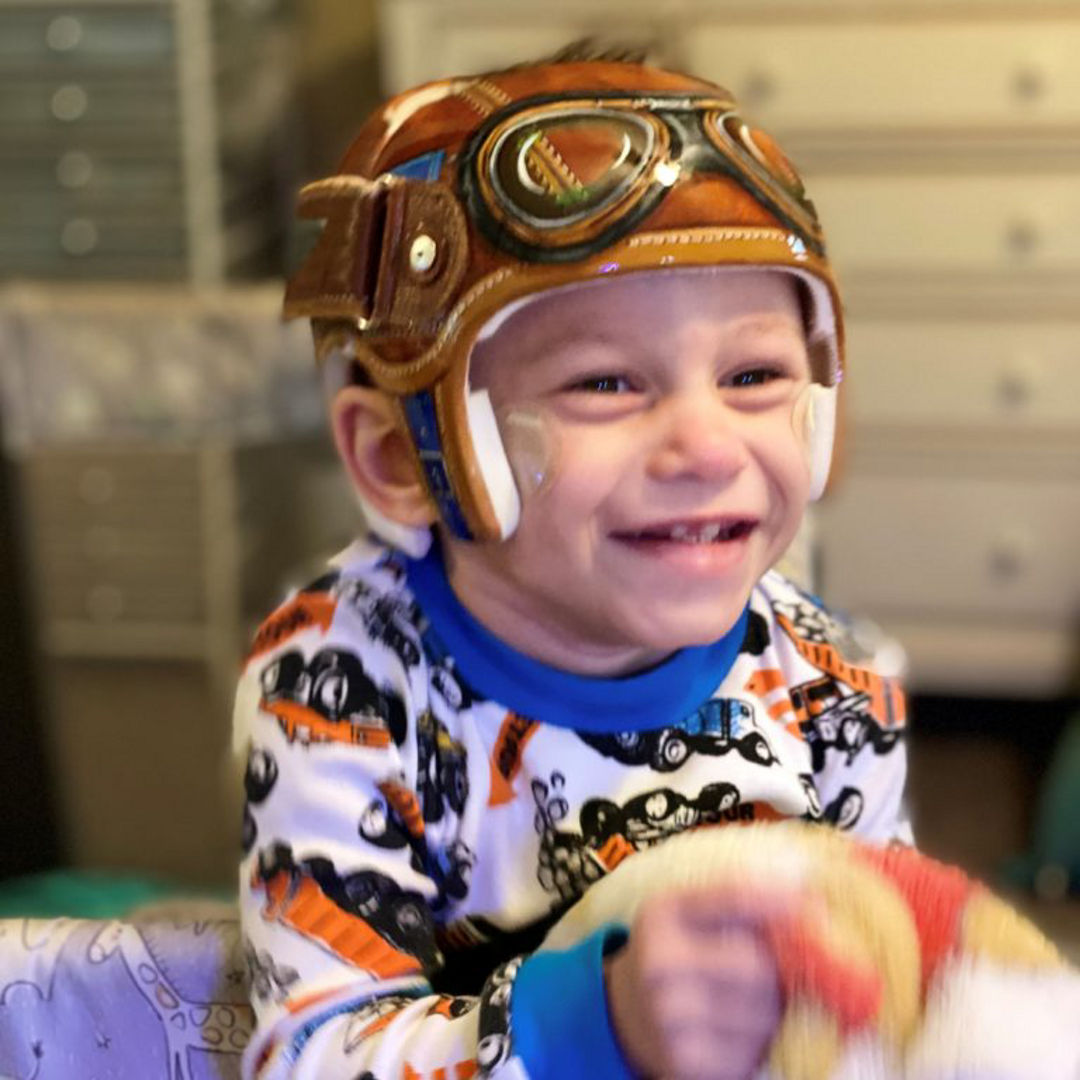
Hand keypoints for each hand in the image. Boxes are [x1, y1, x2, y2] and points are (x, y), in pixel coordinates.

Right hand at [604, 887, 785, 1079]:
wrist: (628, 1012)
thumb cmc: (678, 952)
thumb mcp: (691, 911)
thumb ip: (739, 895)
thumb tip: (802, 876)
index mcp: (662, 913)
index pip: (730, 896)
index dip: (774, 896)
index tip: (810, 898)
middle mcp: (658, 963)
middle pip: (756, 965)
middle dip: (776, 970)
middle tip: (774, 969)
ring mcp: (668, 1017)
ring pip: (762, 1014)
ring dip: (772, 1010)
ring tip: (749, 1002)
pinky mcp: (687, 1064)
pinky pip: (752, 1052)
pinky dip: (757, 1043)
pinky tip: (737, 1031)